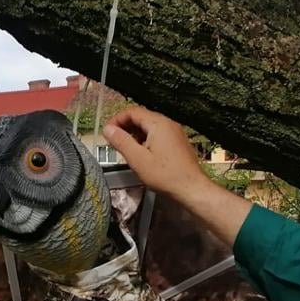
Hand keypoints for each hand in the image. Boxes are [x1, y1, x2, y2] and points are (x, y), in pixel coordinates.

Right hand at [103, 106, 252, 247]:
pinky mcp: (178, 143)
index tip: (107, 132)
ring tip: (125, 148)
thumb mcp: (138, 159)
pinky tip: (141, 154)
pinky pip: (158, 134)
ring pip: (150, 126)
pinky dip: (146, 139)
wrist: (192, 188)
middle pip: (142, 117)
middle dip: (125, 127)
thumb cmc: (165, 175)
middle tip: (114, 140)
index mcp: (158, 124)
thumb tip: (108, 129)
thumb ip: (121, 141)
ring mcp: (175, 133)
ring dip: (135, 134)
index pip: (133, 112)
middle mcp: (168, 124)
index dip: (117, 120)